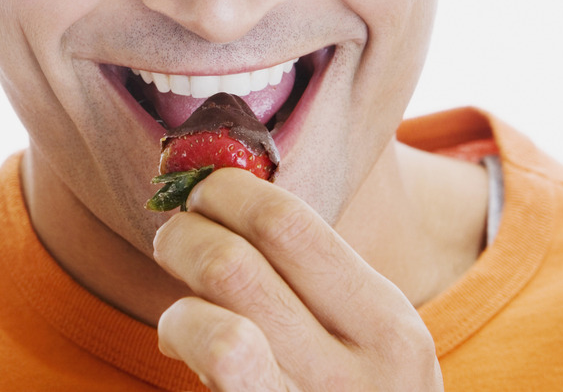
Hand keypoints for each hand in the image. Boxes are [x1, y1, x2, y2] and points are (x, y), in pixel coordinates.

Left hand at [153, 168, 442, 390]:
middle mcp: (349, 376)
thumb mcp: (373, 336)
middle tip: (176, 236)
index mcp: (385, 326)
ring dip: (177, 305)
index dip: (228, 192)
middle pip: (233, 269)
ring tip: (183, 302)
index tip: (208, 190)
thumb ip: (319, 277)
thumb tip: (224, 199)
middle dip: (184, 235)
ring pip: (213, 335)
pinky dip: (179, 342)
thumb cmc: (361, 387)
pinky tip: (182, 343)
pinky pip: (209, 370)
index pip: (287, 225)